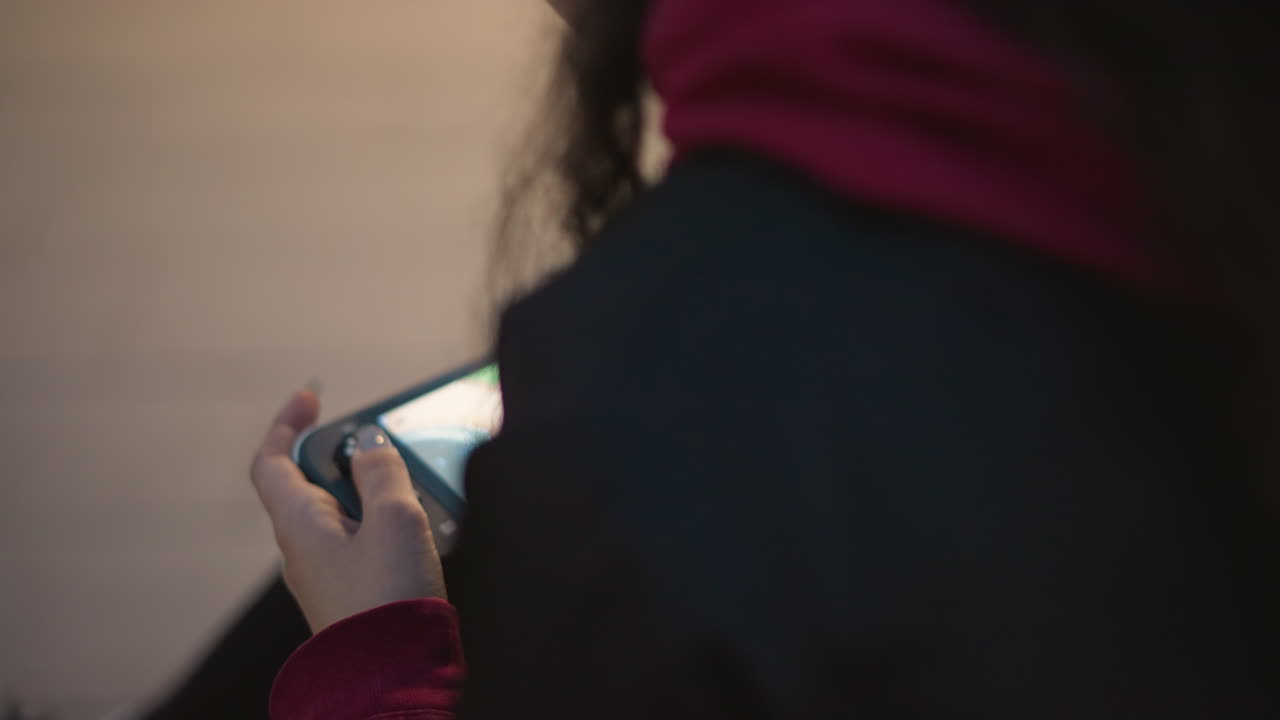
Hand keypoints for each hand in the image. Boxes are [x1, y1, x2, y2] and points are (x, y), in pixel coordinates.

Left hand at [250, 388, 447, 632]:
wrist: (395, 678)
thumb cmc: (388, 600)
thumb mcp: (394, 517)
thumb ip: (383, 471)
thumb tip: (370, 444)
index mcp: (299, 524)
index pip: (273, 462)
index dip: (288, 424)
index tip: (311, 397)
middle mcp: (304, 550)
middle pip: (313, 485)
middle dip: (348, 458)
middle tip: (385, 445)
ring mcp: (328, 576)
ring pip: (344, 515)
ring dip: (376, 493)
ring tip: (418, 489)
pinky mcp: (354, 595)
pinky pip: (363, 544)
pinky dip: (387, 525)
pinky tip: (423, 531)